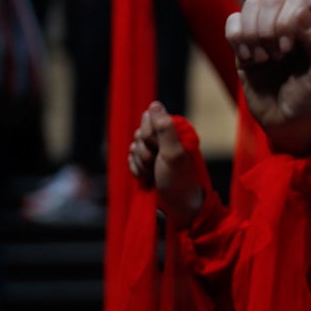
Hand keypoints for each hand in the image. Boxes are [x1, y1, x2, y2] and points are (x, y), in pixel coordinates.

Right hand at [127, 102, 205, 224]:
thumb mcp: (174, 153)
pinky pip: (130, 159)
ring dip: (141, 163)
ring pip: (133, 147)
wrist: (179, 206)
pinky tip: (147, 178)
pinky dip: (137, 170)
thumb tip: (155, 104)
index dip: (148, 135)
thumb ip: (165, 129)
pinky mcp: (148, 163)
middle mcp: (166, 139)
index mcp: (176, 132)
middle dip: (144, 151)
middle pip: (138, 133)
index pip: (148, 118)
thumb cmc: (179, 180)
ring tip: (154, 173)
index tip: (158, 148)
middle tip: (156, 164)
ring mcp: (156, 151)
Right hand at [226, 0, 310, 156]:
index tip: (288, 50)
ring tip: (263, 59)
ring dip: (252, 33)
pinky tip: (249, 59)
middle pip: (271, 0)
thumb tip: (299, 12)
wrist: (290, 124)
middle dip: (269, 29)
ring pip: (251, 5)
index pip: (298, 0)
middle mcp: (294, 23)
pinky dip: (236, 38)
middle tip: (277, 57)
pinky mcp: (246, 43)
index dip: (287, 20)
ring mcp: (269, 31)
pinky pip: (233, 21)